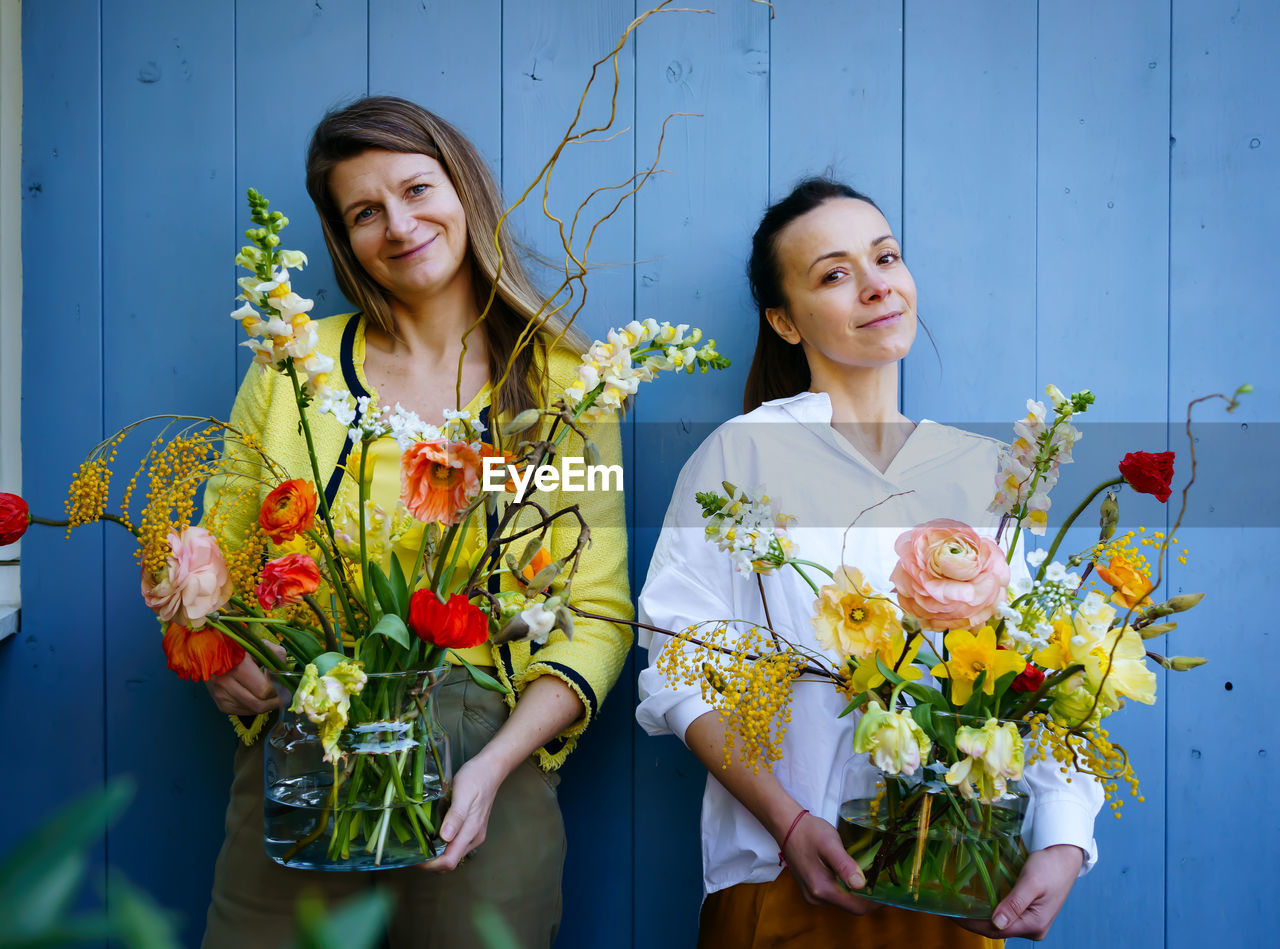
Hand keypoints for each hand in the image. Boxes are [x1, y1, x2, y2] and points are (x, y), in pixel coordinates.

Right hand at [204, 644, 284, 715]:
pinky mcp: (221, 704)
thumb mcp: (257, 644)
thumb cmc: (237, 647)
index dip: (277, 687)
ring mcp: (221, 696)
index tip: (281, 680)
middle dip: (276, 701)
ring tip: (273, 694)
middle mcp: (226, 683)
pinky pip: (245, 712)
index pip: (264, 689)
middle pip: (259, 704)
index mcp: (237, 666)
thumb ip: (275, 654)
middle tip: (284, 694)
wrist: (209, 653)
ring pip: (253, 710)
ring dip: (267, 704)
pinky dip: (256, 706)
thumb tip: (285, 672)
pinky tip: (257, 695)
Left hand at [420, 750, 504, 872]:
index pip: (449, 861)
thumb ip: (455, 816)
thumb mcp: (463, 794)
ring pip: (452, 855)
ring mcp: (473, 834)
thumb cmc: (475, 778)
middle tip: (412, 852)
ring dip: (435, 855)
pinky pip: (454, 845)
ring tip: (419, 844)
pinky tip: (431, 835)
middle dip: (430, 863)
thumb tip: (445, 837)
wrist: (490, 768)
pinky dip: (442, 846)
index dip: (431, 864)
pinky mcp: (471, 828)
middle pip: (450, 862)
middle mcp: (473, 838)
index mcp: (471, 832)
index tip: (414, 858)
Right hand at [780, 812, 877, 915]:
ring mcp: (812, 894)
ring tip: (870, 875)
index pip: (856, 907)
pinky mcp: (810, 888)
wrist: (786, 825)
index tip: (890, 892)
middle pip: (850, 905)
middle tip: (882, 881)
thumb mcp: (829, 844)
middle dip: (868, 896)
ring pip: (842, 899)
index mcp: (822, 888)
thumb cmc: (809, 832)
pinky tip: (852, 873)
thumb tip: (861, 885)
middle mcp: (816, 897)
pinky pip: (834, 894)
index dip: (875, 902)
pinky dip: (846, 887)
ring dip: (857, 891)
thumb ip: (844, 865)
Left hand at [957, 844, 1083, 940]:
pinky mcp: (1030, 911)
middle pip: (997, 929)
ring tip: (960, 906)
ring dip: (981, 916)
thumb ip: (1014, 903)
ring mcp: (1032, 920)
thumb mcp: (1031, 882)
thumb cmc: (1050, 866)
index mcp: (1035, 925)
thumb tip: (997, 923)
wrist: (1066, 855)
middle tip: (952, 909)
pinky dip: (991, 909)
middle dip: (974, 921)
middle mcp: (1033, 928)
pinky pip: (1007, 914)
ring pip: (1001, 922)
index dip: (972, 924)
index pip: (996, 930)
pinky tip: (979, 902)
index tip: (952, 915)